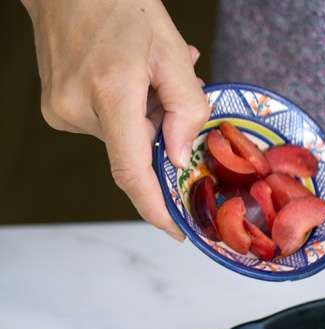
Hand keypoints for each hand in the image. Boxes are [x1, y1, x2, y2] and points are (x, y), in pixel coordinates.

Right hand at [23, 0, 208, 239]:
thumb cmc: (121, 7)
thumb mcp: (172, 53)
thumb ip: (187, 108)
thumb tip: (181, 159)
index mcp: (111, 94)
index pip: (132, 172)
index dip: (156, 208)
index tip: (176, 229)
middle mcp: (78, 110)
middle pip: (136, 150)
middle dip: (164, 132)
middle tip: (174, 89)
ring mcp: (61, 110)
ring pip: (123, 137)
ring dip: (147, 116)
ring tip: (152, 74)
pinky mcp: (56, 108)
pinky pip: (105, 124)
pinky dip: (127, 109)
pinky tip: (132, 77)